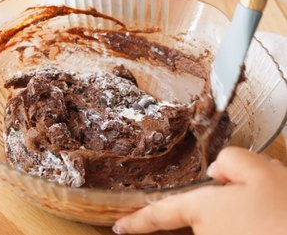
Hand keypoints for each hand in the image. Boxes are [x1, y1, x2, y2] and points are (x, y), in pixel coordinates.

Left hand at [113, 147, 286, 234]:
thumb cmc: (285, 210)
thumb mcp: (260, 170)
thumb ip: (230, 161)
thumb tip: (216, 169)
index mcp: (203, 210)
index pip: (161, 214)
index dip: (138, 221)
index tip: (120, 227)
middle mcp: (208, 234)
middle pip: (206, 211)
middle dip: (228, 199)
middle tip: (260, 190)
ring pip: (229, 220)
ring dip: (246, 208)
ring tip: (273, 202)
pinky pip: (241, 229)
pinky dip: (255, 220)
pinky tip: (273, 214)